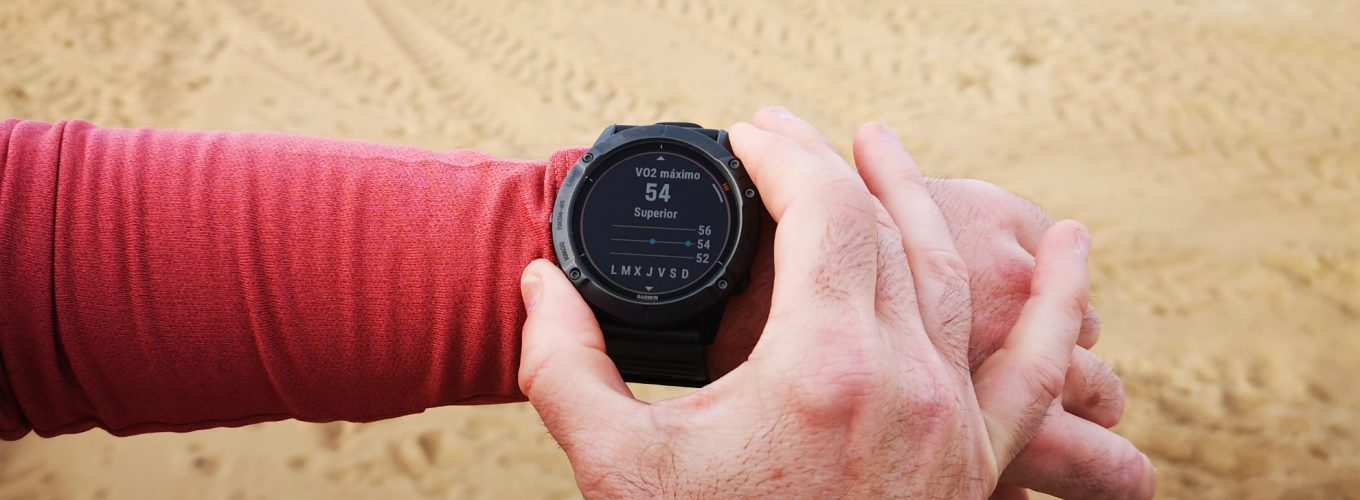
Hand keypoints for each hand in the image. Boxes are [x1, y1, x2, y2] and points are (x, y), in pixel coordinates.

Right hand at [518, 118, 1091, 496]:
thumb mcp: (617, 469)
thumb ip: (565, 366)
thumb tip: (540, 284)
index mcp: (823, 368)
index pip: (822, 213)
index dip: (783, 155)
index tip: (748, 134)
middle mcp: (905, 381)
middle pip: (883, 227)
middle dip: (830, 165)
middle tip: (787, 135)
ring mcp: (954, 420)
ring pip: (952, 273)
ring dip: (916, 199)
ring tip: (883, 146)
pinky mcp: (981, 461)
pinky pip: (1044, 366)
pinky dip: (1064, 302)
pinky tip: (1075, 248)